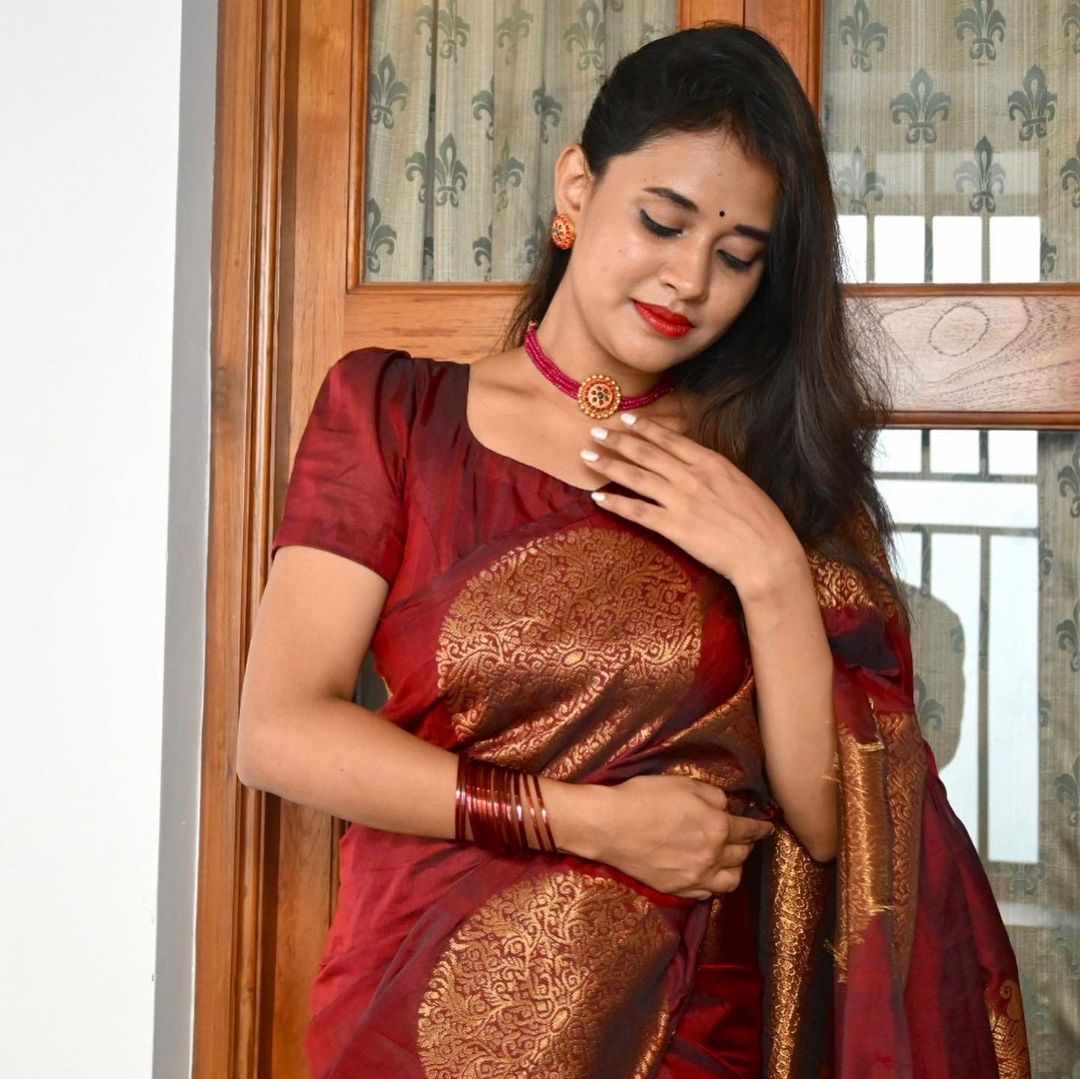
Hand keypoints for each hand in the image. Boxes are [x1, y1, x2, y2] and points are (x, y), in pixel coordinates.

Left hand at [581, 412, 807, 602]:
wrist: (766, 553)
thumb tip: (695, 464)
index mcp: (711, 463)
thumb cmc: (761, 521)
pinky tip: (597, 496)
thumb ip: (715, 472)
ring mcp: (681, 501)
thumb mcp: (741, 483)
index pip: (671, 440)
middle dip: (618, 440)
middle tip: (596, 430)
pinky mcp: (673, 527)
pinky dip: (615, 503)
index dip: (646, 428)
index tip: (627, 418)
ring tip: (587, 456)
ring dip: (609, 465)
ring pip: (636, 477)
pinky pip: (637, 512)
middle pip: (647, 453)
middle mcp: (692, 477)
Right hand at [588, 774, 774, 899]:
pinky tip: (707, 874)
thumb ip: (712, 795)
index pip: (749, 830)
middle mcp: (712, 856)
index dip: (761, 828)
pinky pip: (707, 893)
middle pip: (742, 855)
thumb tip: (725, 806)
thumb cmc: (644, 797)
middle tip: (744, 838)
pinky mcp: (677, 889)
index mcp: (717, 827)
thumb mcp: (683, 784)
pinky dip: (712, 884)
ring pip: (730, 881)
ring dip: (734, 869)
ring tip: (728, 859)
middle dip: (747, 845)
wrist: (609, 825)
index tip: (767, 827)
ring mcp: (695, 877)